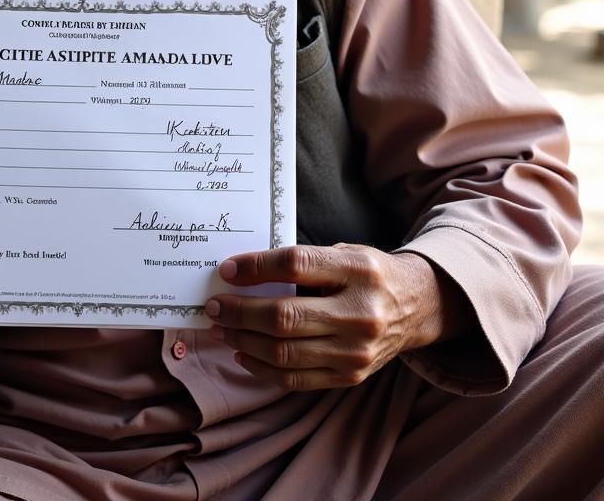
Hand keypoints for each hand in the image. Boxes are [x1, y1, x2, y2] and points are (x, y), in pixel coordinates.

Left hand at [205, 244, 469, 390]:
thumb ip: (304, 262)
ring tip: (221, 330)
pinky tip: (243, 354)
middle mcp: (361, 313)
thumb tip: (243, 273)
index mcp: (359, 270)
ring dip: (243, 341)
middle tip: (214, 307)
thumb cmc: (367, 274)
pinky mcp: (351, 376)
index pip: (295, 265)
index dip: (255, 268)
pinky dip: (262, 368)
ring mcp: (357, 350)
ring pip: (285, 352)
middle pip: (285, 316)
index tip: (226, 270)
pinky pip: (296, 379)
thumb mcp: (345, 253)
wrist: (417, 307)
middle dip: (240, 312)